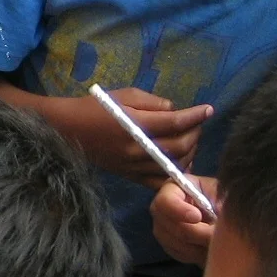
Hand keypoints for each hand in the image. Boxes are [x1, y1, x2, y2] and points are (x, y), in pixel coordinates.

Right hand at [55, 89, 209, 182]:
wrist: (68, 130)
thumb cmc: (95, 107)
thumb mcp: (124, 95)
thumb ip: (153, 102)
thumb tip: (176, 111)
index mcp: (134, 125)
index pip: (175, 122)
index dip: (195, 116)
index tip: (208, 109)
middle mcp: (137, 149)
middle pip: (180, 146)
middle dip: (195, 133)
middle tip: (197, 123)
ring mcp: (135, 166)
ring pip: (174, 165)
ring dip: (190, 152)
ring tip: (190, 139)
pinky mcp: (131, 177)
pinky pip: (160, 181)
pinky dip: (176, 172)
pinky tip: (181, 162)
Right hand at [150, 175, 216, 265]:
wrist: (226, 217)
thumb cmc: (223, 200)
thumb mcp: (223, 195)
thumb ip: (217, 203)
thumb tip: (215, 220)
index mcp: (174, 188)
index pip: (164, 200)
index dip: (178, 210)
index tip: (198, 217)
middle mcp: (162, 208)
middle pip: (170, 225)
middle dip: (196, 232)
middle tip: (216, 235)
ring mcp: (162, 228)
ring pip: (175, 242)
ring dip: (199, 244)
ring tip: (217, 241)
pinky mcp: (168, 245)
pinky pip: (179, 253)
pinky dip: (196, 253)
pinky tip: (208, 247)